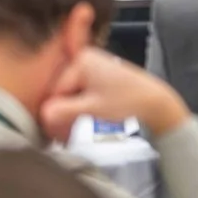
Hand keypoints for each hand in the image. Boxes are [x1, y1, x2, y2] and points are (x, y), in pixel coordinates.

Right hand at [41, 47, 190, 143]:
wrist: (155, 101)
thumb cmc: (126, 101)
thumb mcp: (92, 108)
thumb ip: (64, 110)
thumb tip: (43, 114)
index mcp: (81, 61)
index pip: (56, 90)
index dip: (53, 113)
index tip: (51, 133)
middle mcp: (84, 59)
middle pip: (62, 92)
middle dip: (60, 116)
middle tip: (59, 138)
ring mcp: (92, 67)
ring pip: (70, 95)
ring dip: (67, 115)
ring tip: (66, 136)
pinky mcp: (98, 76)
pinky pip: (80, 93)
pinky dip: (77, 109)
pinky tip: (75, 124)